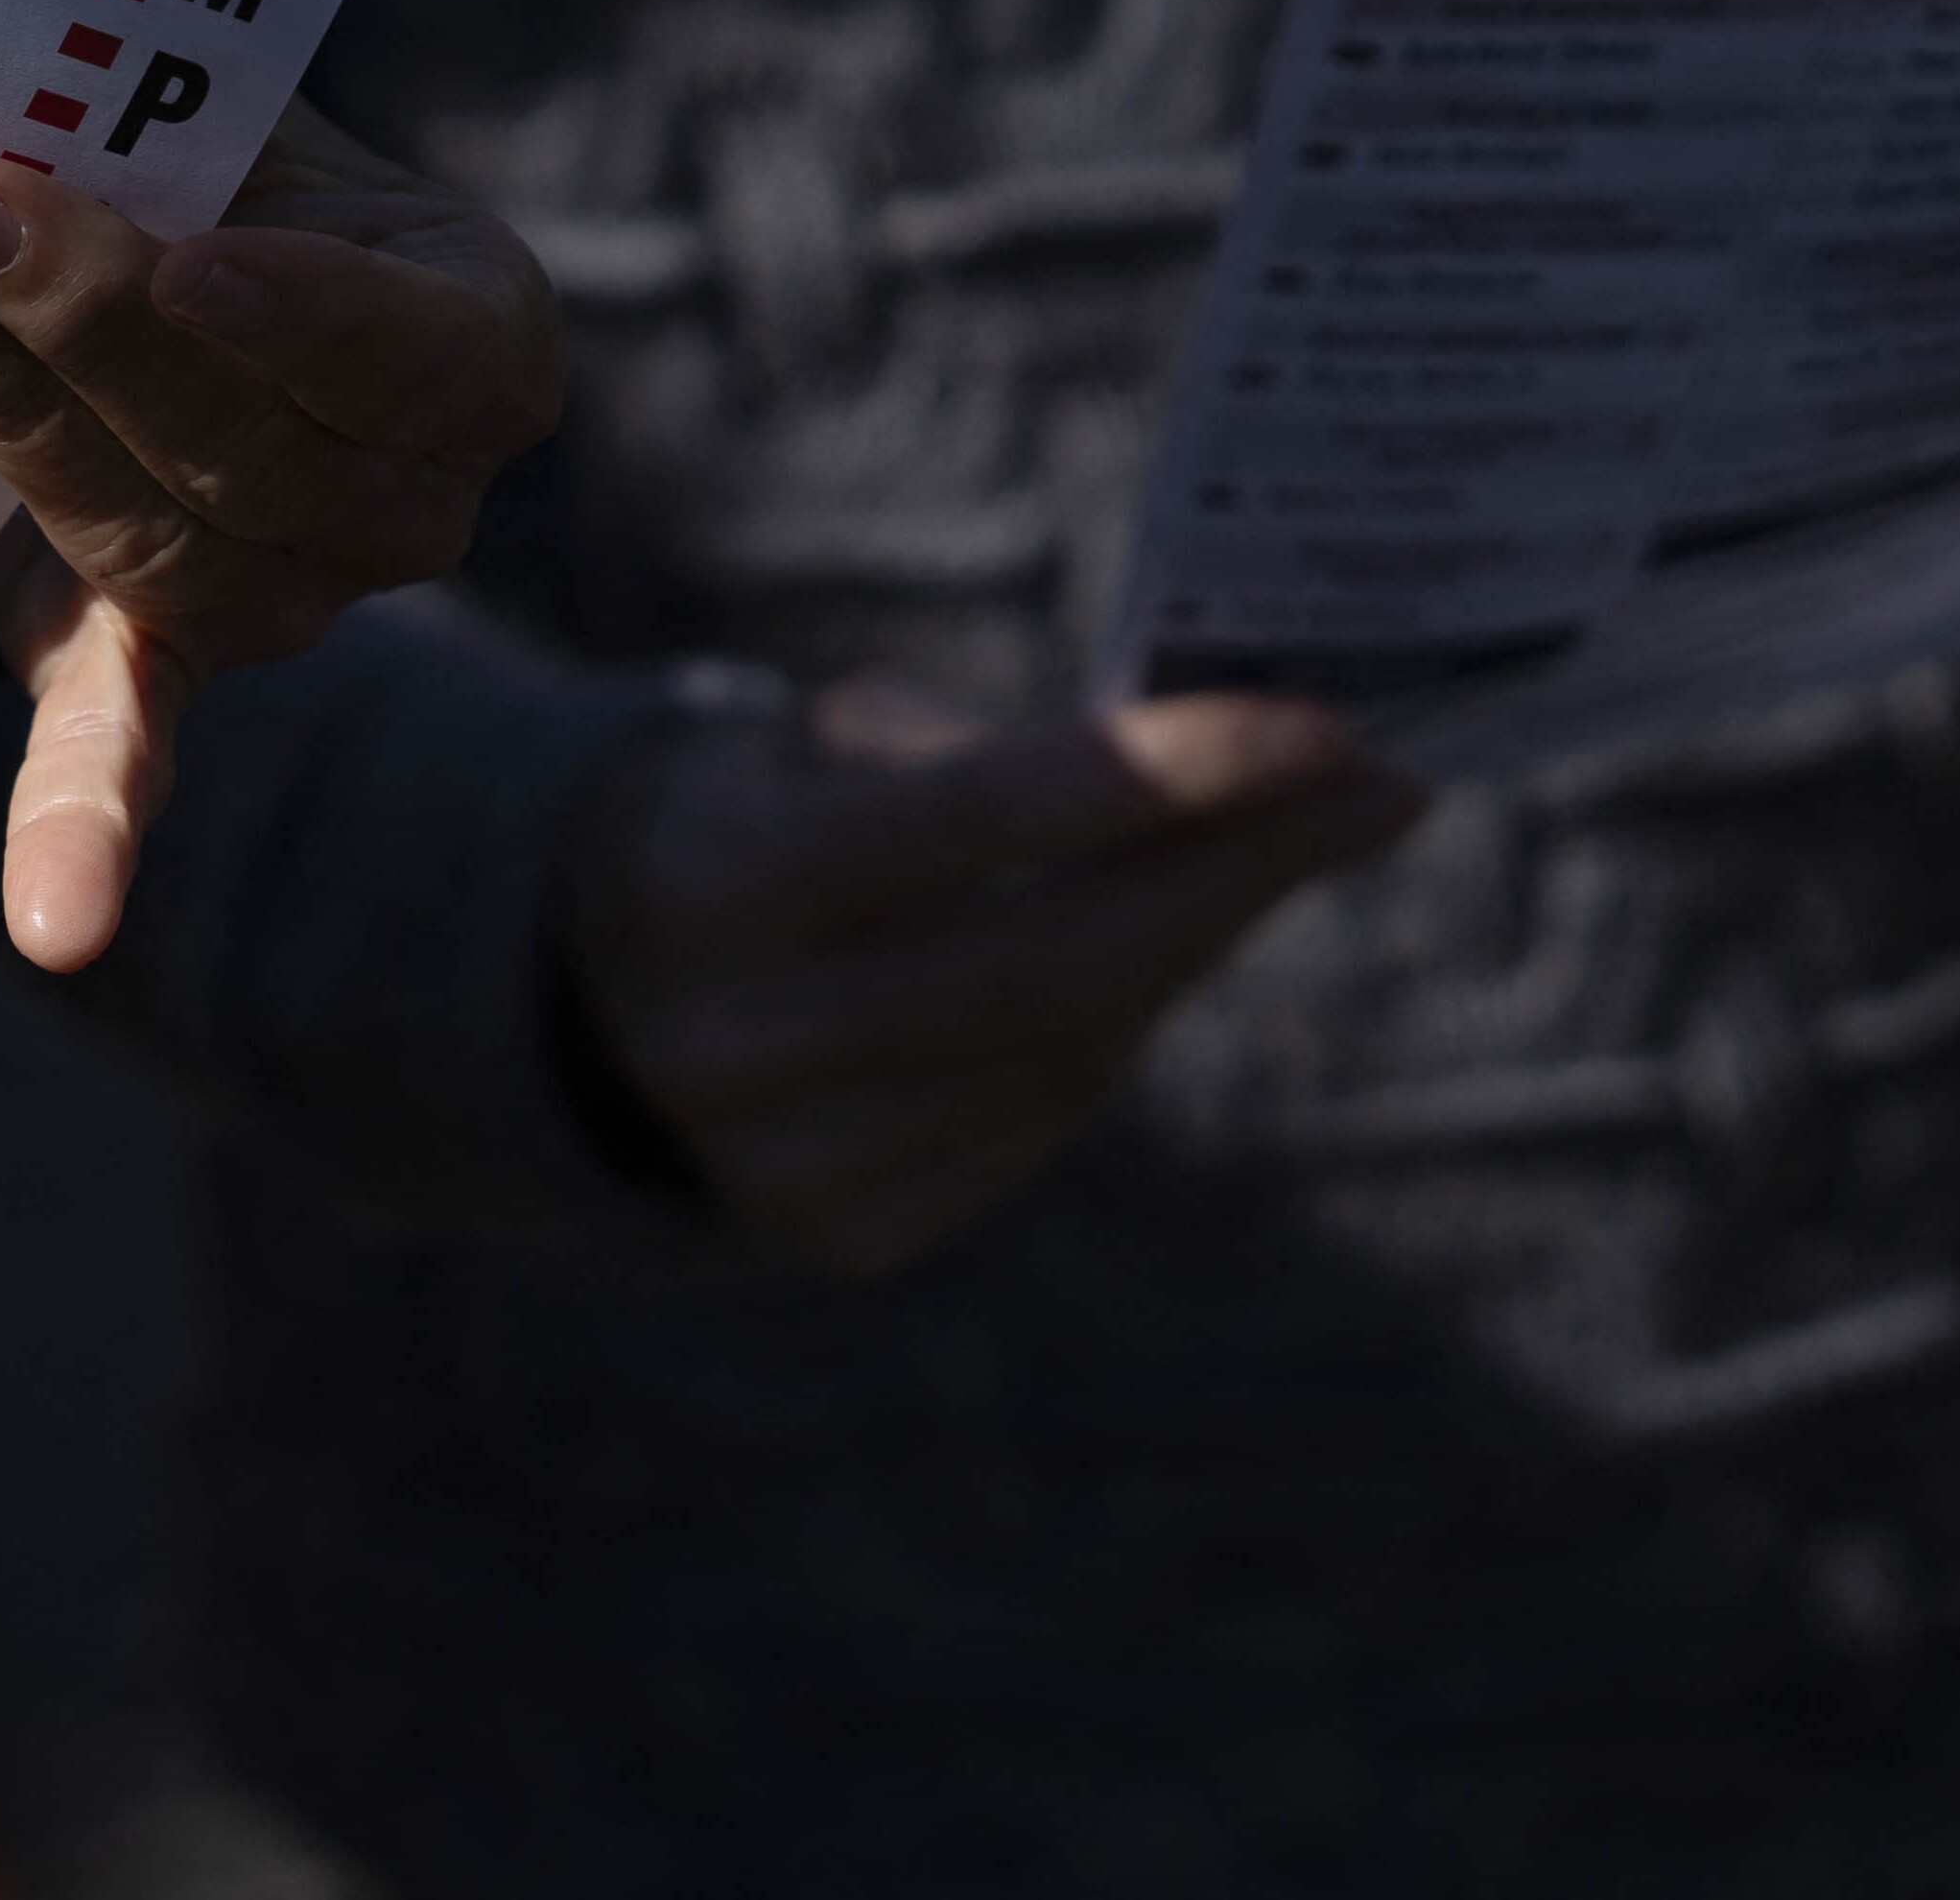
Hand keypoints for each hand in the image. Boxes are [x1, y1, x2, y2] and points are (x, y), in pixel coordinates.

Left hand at [0, 97, 559, 972]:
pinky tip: (58, 922)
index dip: (311, 315)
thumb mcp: (224, 100)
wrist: (132, 242)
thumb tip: (34, 48)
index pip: (419, 350)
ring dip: (10, 417)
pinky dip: (87, 833)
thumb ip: (171, 93)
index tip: (195, 256)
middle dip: (87, 322)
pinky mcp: (151, 663)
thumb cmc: (192, 146)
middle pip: (253, 449)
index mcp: (478, 338)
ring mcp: (292, 597)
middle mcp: (412, 495)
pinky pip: (126, 750)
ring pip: (156, 542)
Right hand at [563, 676, 1421, 1276]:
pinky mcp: (843, 1234)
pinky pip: (1037, 1119)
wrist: (578, 1000)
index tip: (1323, 724)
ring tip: (1272, 839)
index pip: (964, 822)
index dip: (1157, 776)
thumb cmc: (742, 811)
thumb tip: (1224, 776)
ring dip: (1192, 936)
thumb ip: (977, 752)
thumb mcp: (802, 738)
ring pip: (1068, 1051)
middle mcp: (733, 1042)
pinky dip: (1108, 1025)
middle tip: (1381, 784)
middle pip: (1054, 961)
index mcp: (704, 880)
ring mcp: (786, 1162)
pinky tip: (1130, 953)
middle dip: (1239, 865)